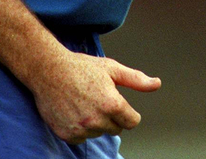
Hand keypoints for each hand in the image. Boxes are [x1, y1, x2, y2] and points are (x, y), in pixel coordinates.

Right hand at [29, 50, 161, 143]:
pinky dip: (80, 128)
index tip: (119, 103)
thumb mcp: (112, 68)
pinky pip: (82, 137)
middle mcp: (97, 120)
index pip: (132, 122)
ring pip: (99, 133)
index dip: (128, 112)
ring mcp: (81, 129)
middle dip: (112, 116)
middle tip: (98, 98)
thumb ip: (136, 79)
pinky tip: (74, 110)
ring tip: (84, 102)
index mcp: (112, 104)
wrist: (48, 71)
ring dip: (96, 122)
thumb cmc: (82, 67)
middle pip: (116, 129)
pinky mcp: (67, 134)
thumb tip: (157, 84)